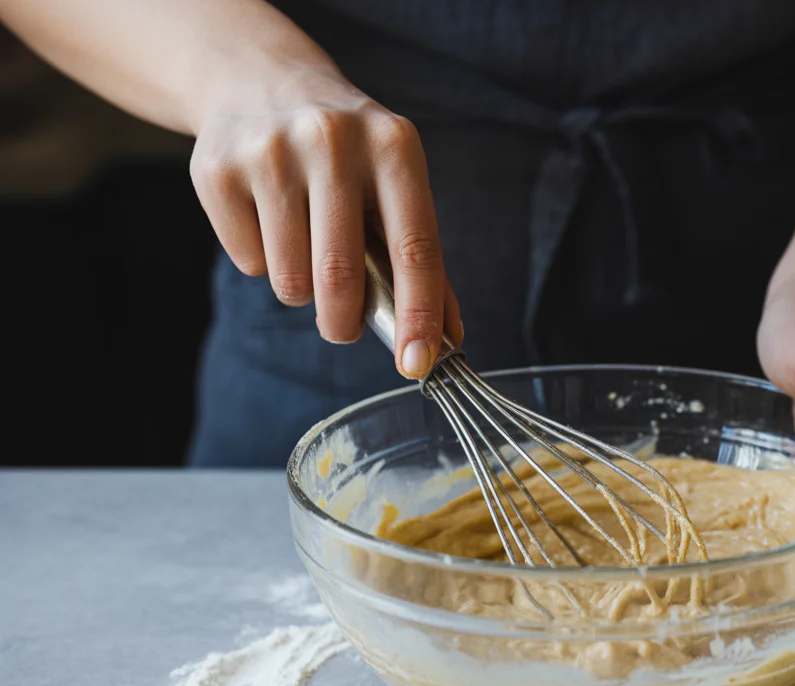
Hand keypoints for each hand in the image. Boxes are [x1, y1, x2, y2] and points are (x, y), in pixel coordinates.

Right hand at [189, 64, 460, 377]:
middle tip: (343, 327)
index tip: (418, 364)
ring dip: (302, 290)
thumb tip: (447, 339)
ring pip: (291, 280)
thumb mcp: (395, 184)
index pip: (414, 248)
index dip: (418, 315)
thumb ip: (423, 261)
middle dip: (344, 323)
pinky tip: (266, 219)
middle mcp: (332, 140)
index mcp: (393, 145)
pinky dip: (262, 262)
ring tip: (304, 247)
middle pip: (341, 277)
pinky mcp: (217, 170)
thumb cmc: (347, 155)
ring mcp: (270, 151)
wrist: (261, 81)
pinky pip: (248, 262)